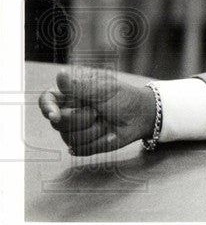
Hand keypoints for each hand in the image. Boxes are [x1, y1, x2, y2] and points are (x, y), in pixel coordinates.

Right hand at [37, 67, 156, 155]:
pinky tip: (111, 134)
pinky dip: (100, 142)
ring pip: (70, 138)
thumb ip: (80, 86)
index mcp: (69, 95)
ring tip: (106, 121)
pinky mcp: (84, 144)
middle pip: (58, 122)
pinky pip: (83, 149)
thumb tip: (60, 74)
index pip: (47, 100)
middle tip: (98, 111)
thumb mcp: (104, 89)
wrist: (140, 116)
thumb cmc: (123, 97)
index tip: (56, 115)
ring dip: (94, 130)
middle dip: (81, 118)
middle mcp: (68, 113)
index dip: (47, 108)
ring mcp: (74, 130)